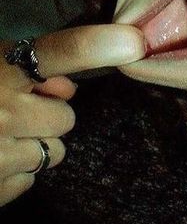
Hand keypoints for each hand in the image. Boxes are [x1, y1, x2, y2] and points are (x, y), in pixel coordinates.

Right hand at [0, 25, 144, 206]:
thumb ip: (25, 67)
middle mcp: (2, 113)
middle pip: (66, 118)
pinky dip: (14, 173)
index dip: (98, 45)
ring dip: (33, 146)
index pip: (59, 52)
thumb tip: (67, 87)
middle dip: (46, 116)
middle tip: (13, 111)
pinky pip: (29, 181)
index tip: (135, 42)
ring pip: (52, 153)